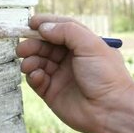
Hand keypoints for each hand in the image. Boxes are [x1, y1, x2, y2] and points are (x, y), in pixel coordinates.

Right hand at [16, 15, 133, 132]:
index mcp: (81, 45)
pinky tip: (37, 76)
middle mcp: (69, 59)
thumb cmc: (106, 75)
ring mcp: (60, 75)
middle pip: (45, 45)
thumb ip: (66, 31)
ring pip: (37, 62)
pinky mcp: (51, 92)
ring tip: (28, 64)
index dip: (45, 24)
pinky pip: (36, 80)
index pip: (60, 29)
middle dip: (32, 44)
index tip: (30, 23)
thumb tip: (43, 27)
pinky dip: (33, 75)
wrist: (110, 109)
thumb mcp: (90, 45)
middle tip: (22, 48)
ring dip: (30, 60)